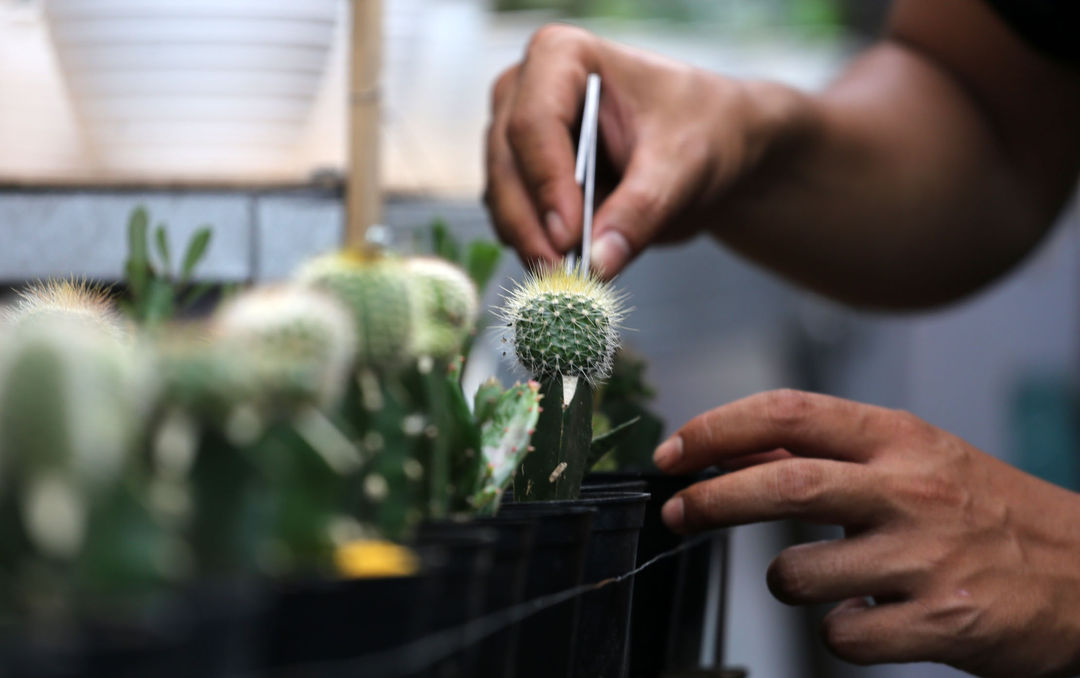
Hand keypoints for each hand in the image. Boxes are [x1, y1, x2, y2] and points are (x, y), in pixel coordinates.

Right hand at [484, 24, 805, 277]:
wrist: (712, 147)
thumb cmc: (703, 129)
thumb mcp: (684, 165)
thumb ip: (642, 210)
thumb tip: (599, 262)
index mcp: (563, 57)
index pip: (534, 121)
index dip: (546, 182)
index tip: (569, 237)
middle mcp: (526, 91)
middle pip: (507, 162)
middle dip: (531, 223)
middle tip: (561, 274)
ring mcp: (518, 137)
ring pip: (502, 196)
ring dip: (529, 242)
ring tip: (569, 282)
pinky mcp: (524, 180)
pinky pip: (515, 219)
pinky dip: (536, 249)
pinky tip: (568, 273)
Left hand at [654, 389, 1079, 677]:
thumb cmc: (986, 512)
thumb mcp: (915, 459)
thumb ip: (828, 455)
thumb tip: (731, 453)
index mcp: (900, 438)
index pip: (787, 413)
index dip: (716, 429)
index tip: (674, 454)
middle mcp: (910, 489)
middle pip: (781, 483)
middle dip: (710, 499)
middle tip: (677, 513)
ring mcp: (925, 558)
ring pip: (798, 572)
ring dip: (784, 580)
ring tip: (815, 578)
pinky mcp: (941, 623)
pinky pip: (841, 636)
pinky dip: (835, 631)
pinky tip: (865, 617)